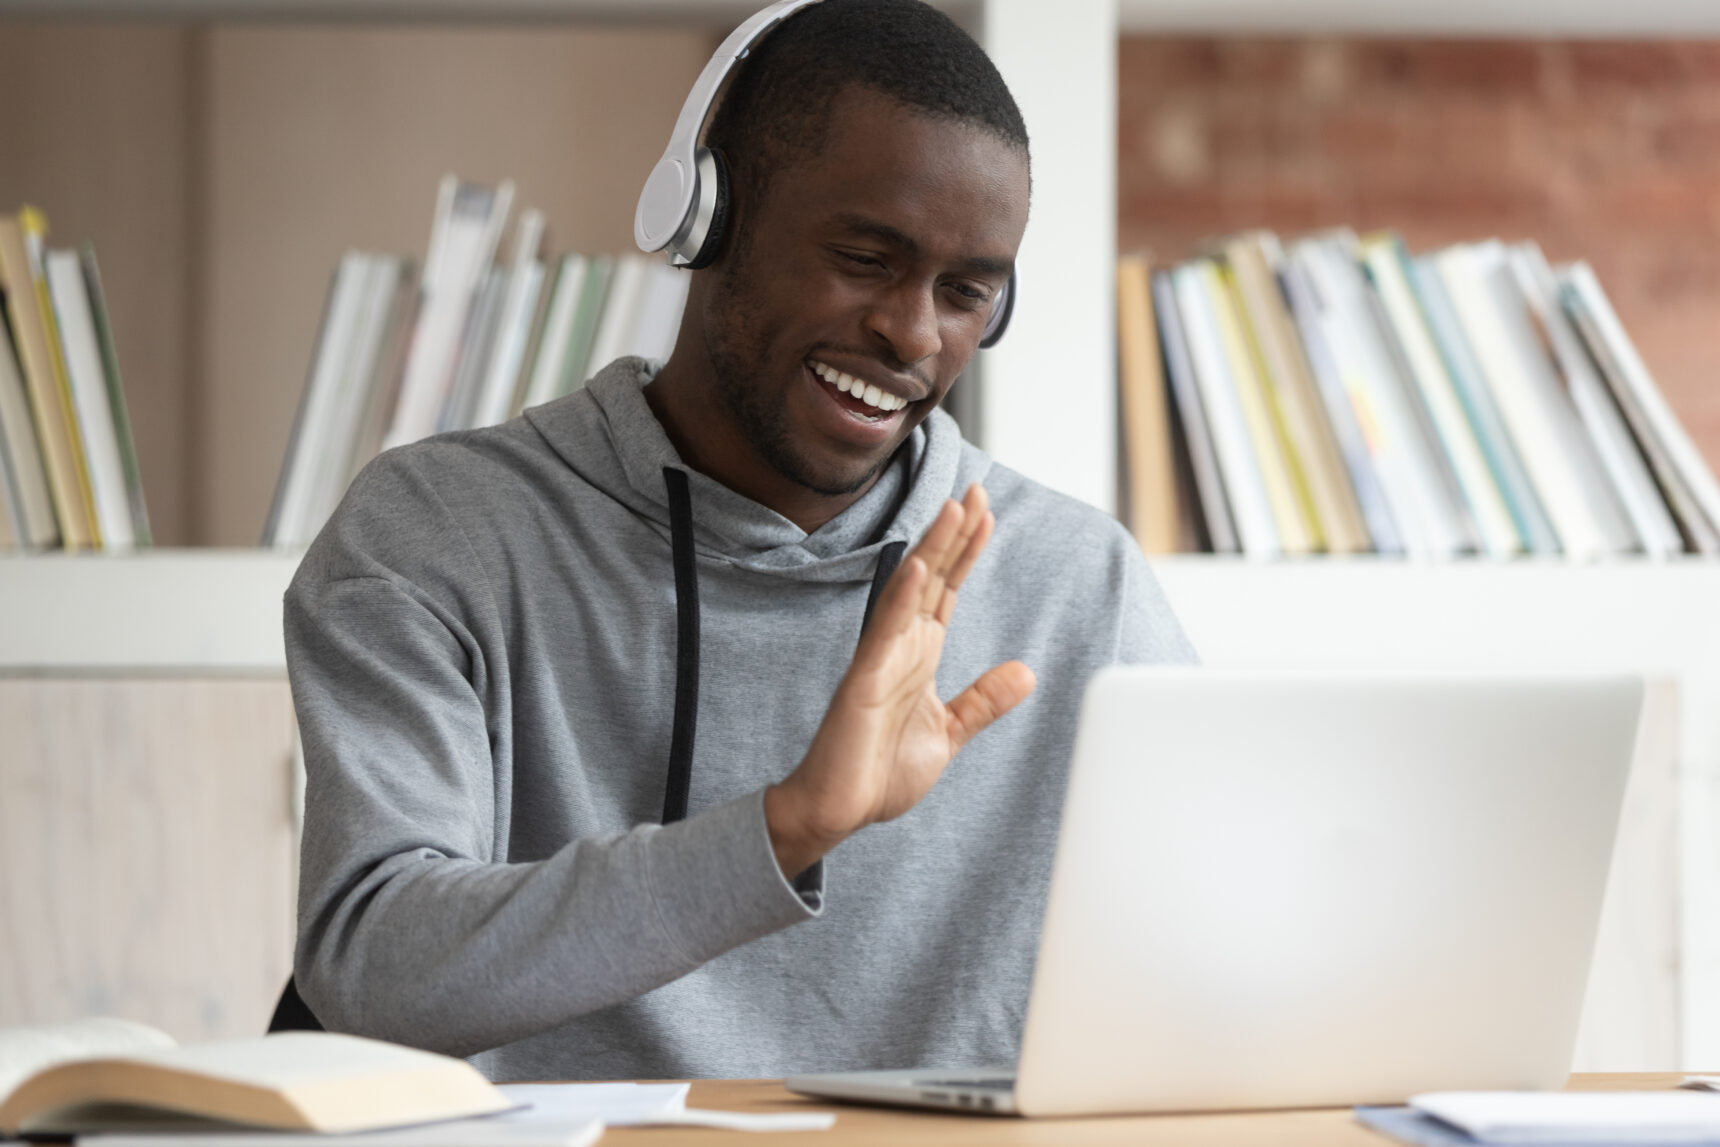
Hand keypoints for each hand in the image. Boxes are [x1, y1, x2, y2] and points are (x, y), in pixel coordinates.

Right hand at [764, 483, 1036, 876]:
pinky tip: (917, 567)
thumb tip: (1025, 672)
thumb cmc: (880, 771)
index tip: (985, 511)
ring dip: (934, 550)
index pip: (948, 590)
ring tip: (955, 509)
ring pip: (911, 593)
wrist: (839, 809)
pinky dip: (901, 598)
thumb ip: (982, 701)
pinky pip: (884, 633)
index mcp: (920, 655)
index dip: (968, 551)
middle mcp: (901, 647)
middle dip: (956, 534)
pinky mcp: (864, 681)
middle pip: (933, 578)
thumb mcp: (948, 733)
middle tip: (977, 489)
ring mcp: (881, 660)